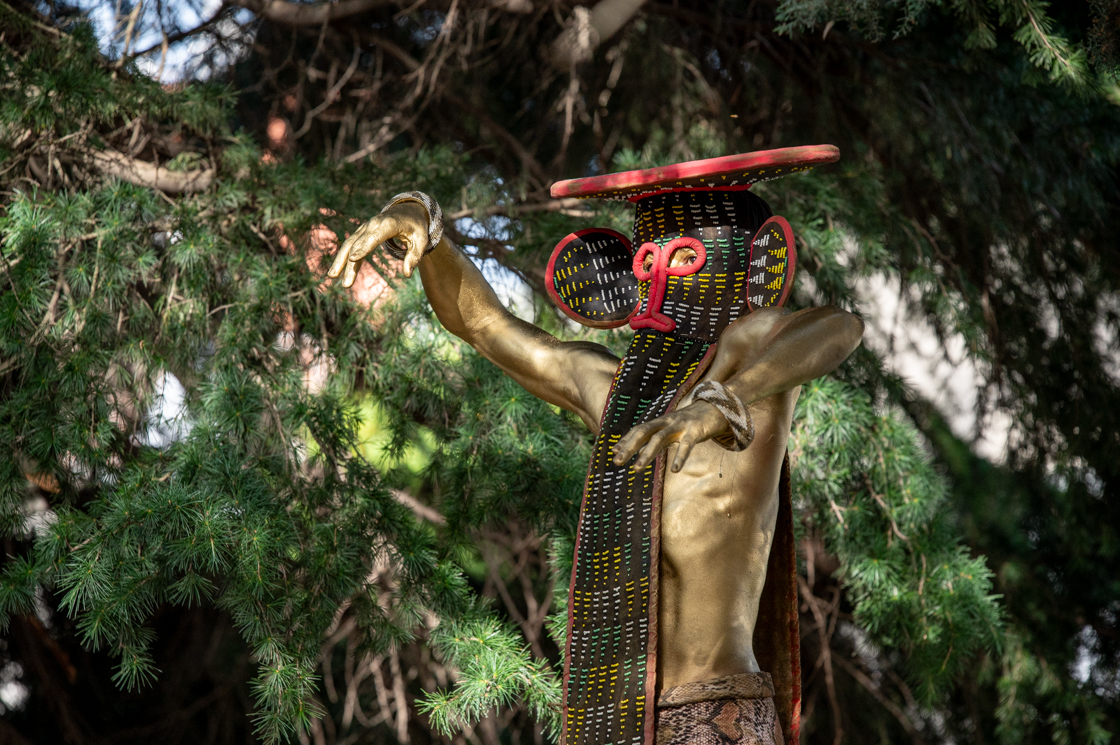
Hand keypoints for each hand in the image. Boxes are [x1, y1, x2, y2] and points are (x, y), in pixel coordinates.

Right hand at [326, 200, 431, 286]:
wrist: (407, 210)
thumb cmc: (415, 227)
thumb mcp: (421, 240)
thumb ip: (414, 256)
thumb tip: (407, 274)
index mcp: (390, 224)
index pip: (376, 237)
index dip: (364, 247)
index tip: (353, 258)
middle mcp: (374, 224)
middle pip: (358, 243)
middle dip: (349, 262)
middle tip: (346, 282)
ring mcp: (365, 228)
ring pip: (349, 244)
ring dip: (340, 261)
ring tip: (332, 277)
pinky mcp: (362, 233)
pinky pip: (350, 245)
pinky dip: (343, 258)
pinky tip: (336, 272)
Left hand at [612, 400, 727, 472]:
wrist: (716, 409)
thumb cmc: (688, 424)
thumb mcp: (668, 431)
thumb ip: (650, 440)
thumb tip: (629, 452)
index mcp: (660, 422)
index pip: (638, 430)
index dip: (626, 440)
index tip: (614, 453)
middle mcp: (666, 422)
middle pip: (643, 432)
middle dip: (629, 446)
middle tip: (617, 462)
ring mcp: (680, 425)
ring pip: (659, 438)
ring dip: (646, 454)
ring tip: (636, 470)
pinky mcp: (696, 430)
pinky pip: (687, 445)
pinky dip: (680, 457)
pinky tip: (674, 470)